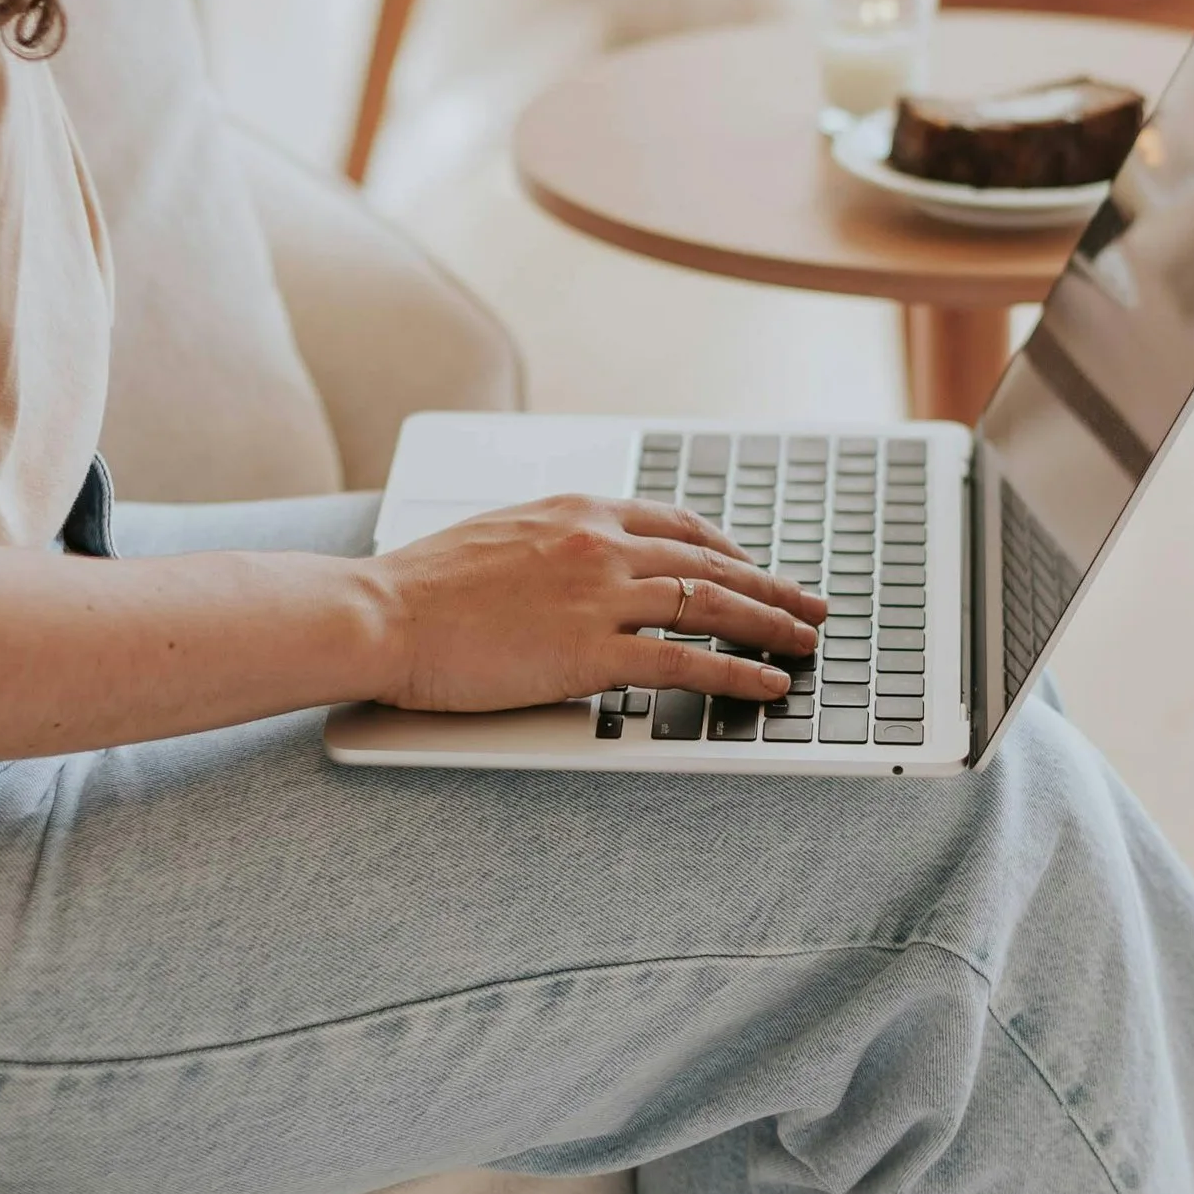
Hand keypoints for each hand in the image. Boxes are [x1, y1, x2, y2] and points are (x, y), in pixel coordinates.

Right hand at [358, 496, 826, 716]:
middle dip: (771, 586)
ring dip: (771, 626)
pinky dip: (737, 674)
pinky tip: (767, 684)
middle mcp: (601, 542)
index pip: (678, 523)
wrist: (381, 612)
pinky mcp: (593, 651)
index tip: (753, 567)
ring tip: (806, 644)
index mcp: (578, 509)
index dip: (728, 548)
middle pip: (713, 562)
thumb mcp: (499, 534)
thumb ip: (553, 543)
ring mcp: (601, 595)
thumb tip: (578, 565)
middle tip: (811, 605)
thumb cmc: (421, 585)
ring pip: (713, 605)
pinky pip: (688, 662)